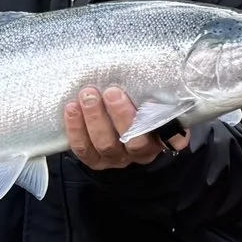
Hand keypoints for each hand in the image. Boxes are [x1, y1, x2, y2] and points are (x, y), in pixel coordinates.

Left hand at [64, 87, 181, 170]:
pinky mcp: (93, 160)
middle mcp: (140, 152)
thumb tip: (164, 81)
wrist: (111, 118)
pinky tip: (71, 108)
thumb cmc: (136, 104)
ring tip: (88, 95)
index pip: (170, 137)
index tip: (158, 107)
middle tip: (111, 91)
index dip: (169, 130)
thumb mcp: (154, 100)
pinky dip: (76, 128)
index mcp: (161, 137)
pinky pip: (83, 148)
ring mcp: (115, 158)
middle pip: (133, 140)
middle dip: (121, 115)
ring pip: (105, 144)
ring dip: (95, 118)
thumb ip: (161, 95)